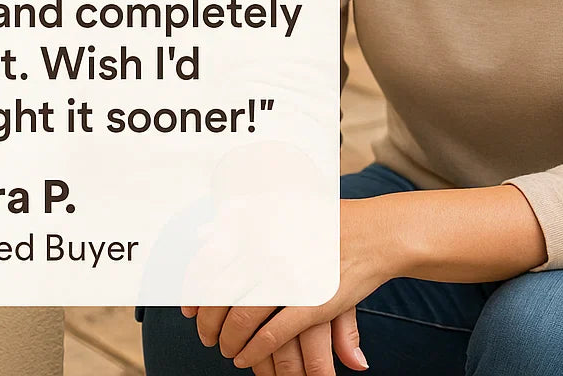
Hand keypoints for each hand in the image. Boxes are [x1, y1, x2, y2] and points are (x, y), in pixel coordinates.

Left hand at [189, 197, 396, 369]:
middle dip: (207, 321)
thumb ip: (249, 215)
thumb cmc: (328, 220)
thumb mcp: (285, 207)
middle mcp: (269, 250)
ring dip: (228, 340)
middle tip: (206, 334)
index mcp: (260, 226)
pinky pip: (269, 336)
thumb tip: (207, 228)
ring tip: (226, 348)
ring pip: (241, 319)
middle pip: (221, 295)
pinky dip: (252, 350)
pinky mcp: (310, 304)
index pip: (210, 262)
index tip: (189, 309)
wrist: (374, 233)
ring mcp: (288, 278)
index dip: (194, 292)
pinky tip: (245, 356)